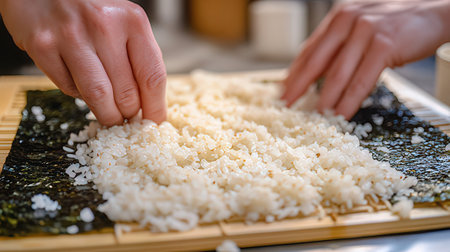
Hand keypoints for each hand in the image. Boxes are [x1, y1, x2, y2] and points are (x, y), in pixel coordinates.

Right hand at [0, 0, 166, 125]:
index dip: (155, 108)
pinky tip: (81, 83)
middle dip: (128, 114)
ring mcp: (71, 36)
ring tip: (109, 115)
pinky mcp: (43, 46)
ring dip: (106, 114)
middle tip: (126, 117)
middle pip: (126, 93)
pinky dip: (78, 95)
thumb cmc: (90, 4)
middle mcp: (104, 26)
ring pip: (97, 97)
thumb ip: (137, 54)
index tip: (154, 122)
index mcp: (133, 21)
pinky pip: (68, 88)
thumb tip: (148, 100)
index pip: (152, 77)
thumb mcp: (124, 20)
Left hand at [282, 0, 449, 118]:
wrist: (433, 13)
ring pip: (337, 75)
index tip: (282, 90)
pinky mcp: (383, 46)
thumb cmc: (395, 24)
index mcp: (338, 18)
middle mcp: (347, 21)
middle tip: (287, 106)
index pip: (309, 50)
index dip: (294, 73)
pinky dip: (349, 101)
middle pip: (316, 62)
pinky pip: (361, 81)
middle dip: (299, 87)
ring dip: (324, 100)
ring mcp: (365, 32)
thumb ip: (338, 46)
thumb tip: (313, 73)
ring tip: (315, 116)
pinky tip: (341, 114)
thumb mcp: (360, 27)